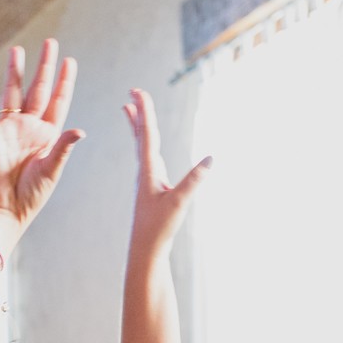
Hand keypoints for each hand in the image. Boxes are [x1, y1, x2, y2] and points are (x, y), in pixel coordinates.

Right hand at [0, 39, 84, 243]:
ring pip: (13, 92)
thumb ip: (64, 146)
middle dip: (44, 67)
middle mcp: (28, 127)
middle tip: (50, 43)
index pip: (58, 100)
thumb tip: (81, 130)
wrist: (6, 209)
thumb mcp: (53, 169)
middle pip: (38, 89)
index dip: (64, 81)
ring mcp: (9, 128)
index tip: (70, 61)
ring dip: (15, 71)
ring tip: (18, 50)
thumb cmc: (31, 194)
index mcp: (48, 135)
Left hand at [123, 89, 210, 260]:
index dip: (144, 111)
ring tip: (130, 111)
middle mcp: (145, 172)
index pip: (146, 134)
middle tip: (132, 92)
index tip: (137, 91)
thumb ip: (194, 181)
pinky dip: (146, 145)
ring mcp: (147, 180)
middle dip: (138, 113)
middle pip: (140, 135)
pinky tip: (149, 147)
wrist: (145, 251)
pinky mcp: (151, 189)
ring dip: (138, 126)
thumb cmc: (159, 228)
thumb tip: (211, 159)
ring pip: (141, 146)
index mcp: (149, 171)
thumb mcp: (179, 203)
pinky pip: (147, 159)